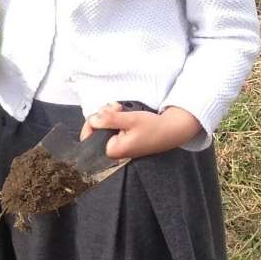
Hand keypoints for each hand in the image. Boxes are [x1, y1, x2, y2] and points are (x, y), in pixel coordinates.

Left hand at [80, 103, 202, 160]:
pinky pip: (111, 127)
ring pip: (103, 126)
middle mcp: (113, 151)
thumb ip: (109, 120)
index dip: (92, 121)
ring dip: (109, 114)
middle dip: (102, 115)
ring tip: (120, 108)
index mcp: (113, 150)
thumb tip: (93, 119)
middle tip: (116, 108)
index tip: (101, 113)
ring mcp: (118, 146)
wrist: (171, 130)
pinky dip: (114, 118)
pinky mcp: (123, 140)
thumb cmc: (153, 127)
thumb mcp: (130, 119)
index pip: (89, 137)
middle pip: (96, 130)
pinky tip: (121, 112)